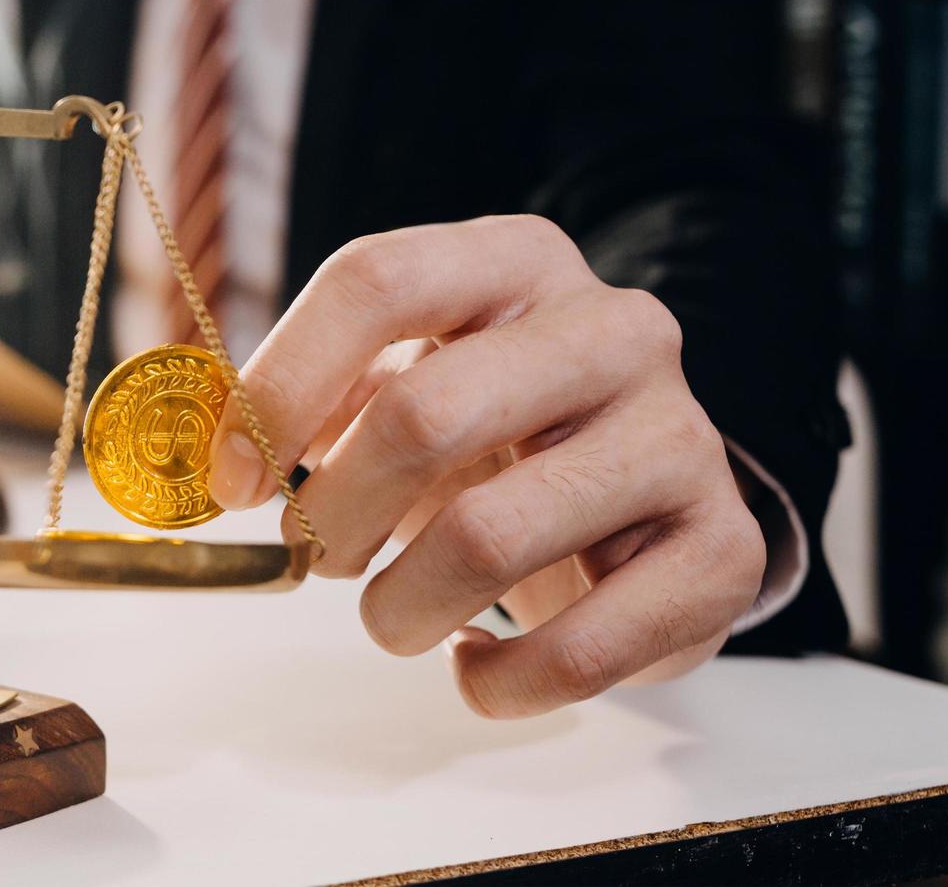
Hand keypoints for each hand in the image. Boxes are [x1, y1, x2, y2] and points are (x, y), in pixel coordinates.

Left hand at [209, 216, 765, 717]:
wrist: (641, 501)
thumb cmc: (489, 436)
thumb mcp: (401, 385)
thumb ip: (309, 405)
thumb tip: (224, 458)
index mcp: (515, 264)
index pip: (377, 280)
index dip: (280, 385)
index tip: (233, 481)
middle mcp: (613, 330)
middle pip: (427, 412)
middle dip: (334, 513)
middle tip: (312, 558)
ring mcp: (682, 435)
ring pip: (491, 536)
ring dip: (399, 608)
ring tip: (391, 617)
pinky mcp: (722, 548)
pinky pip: (581, 647)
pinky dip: (498, 682)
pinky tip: (474, 665)